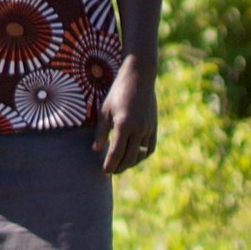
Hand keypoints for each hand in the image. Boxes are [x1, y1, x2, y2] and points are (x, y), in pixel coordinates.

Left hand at [94, 57, 156, 173]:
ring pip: (141, 154)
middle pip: (130, 157)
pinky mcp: (154, 126)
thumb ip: (101, 132)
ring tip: (120, 165)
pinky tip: (133, 156)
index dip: (110, 164)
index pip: (116, 153)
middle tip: (110, 171)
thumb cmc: (117, 93)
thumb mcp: (104, 111)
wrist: (139, 78)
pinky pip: (150, 147)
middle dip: (119, 167)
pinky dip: (142, 155)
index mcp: (124, 125)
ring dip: (131, 163)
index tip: (103, 171)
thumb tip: (96, 150)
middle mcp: (139, 129)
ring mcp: (149, 128)